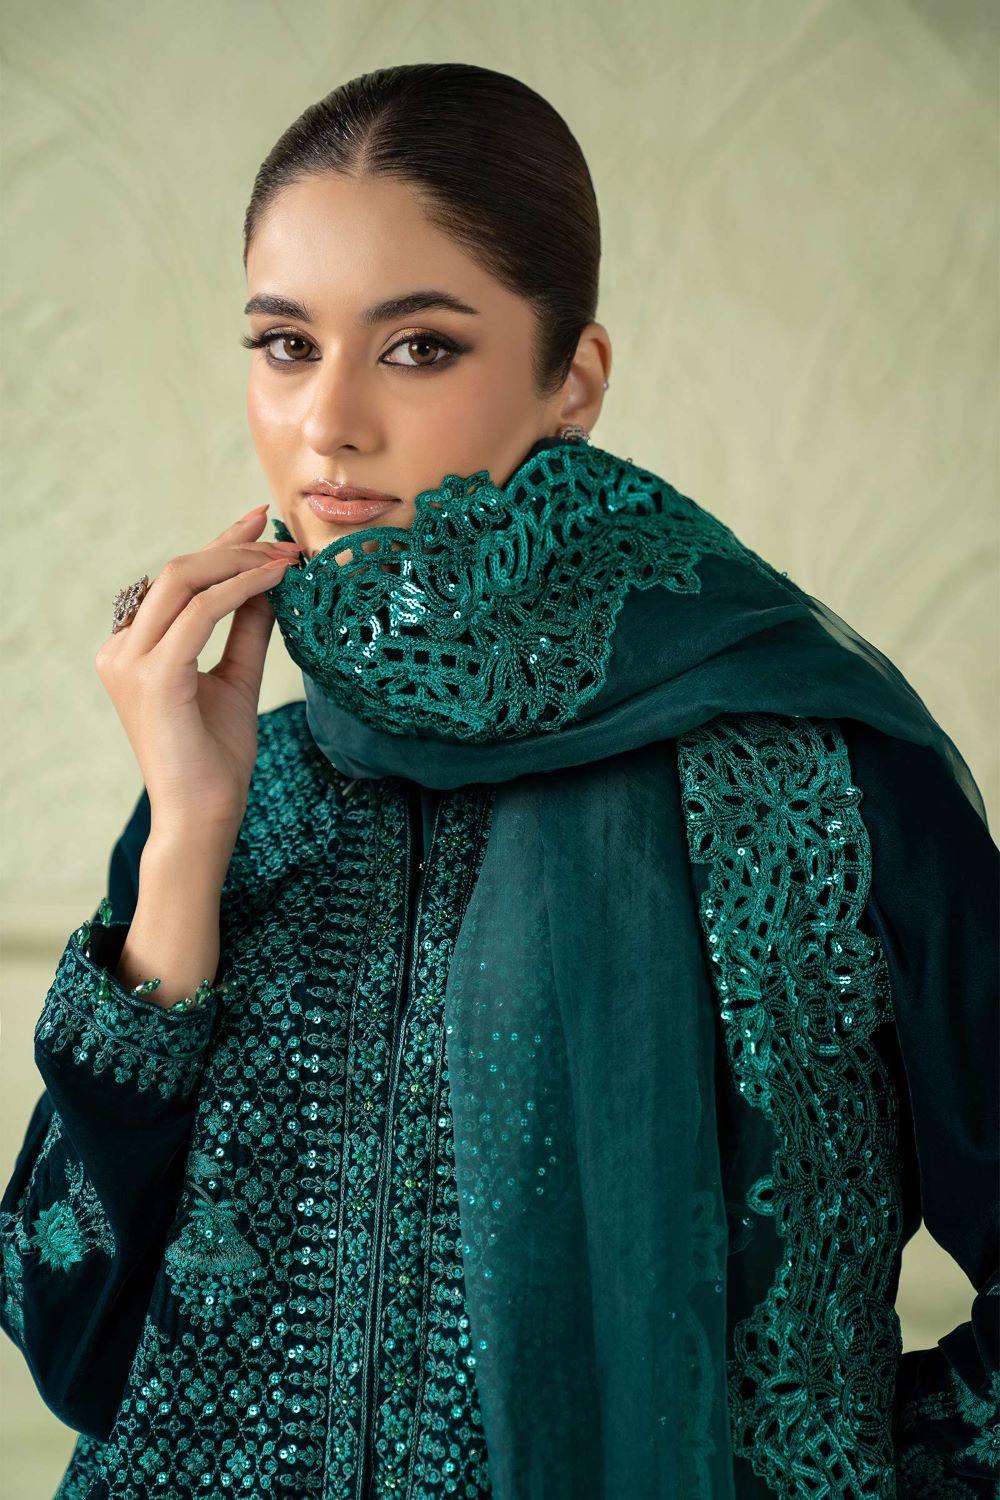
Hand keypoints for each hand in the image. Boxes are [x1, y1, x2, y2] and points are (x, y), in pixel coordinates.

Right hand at [95, 505, 301, 841]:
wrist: (204, 816)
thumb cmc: (217, 757)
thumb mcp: (237, 678)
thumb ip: (246, 629)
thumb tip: (269, 581)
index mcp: (132, 649)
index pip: (175, 583)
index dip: (218, 545)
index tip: (259, 521)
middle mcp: (121, 649)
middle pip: (176, 572)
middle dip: (233, 547)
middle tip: (284, 540)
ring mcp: (130, 662)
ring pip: (182, 581)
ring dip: (240, 562)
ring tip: (287, 559)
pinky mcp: (154, 677)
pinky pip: (200, 614)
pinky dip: (240, 590)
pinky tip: (276, 581)